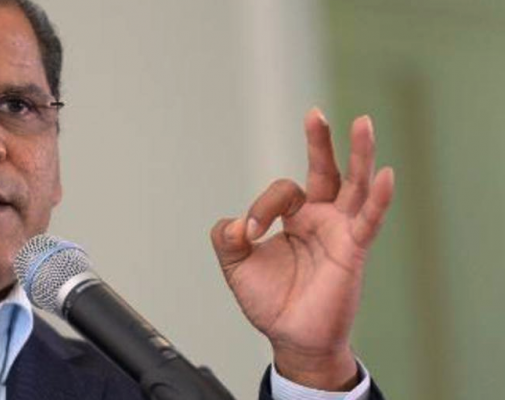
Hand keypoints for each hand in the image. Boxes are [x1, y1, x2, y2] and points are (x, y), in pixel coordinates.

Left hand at [210, 109, 394, 390]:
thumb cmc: (270, 301)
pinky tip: (386, 175)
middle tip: (315, 114)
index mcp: (295, 217)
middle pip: (325, 171)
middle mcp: (320, 218)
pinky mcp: (353, 250)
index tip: (248, 233)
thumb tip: (235, 224)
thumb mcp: (236, 266)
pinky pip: (369, 220)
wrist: (291, 338)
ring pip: (354, 185)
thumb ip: (226, 239)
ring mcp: (339, 231)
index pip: (282, 192)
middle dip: (321, 142)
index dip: (262, 208)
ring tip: (363, 123)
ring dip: (360, 155)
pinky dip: (379, 199)